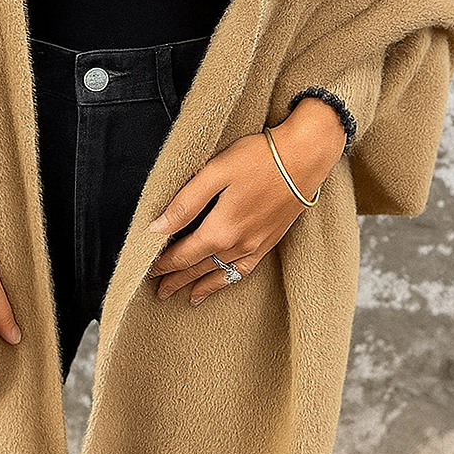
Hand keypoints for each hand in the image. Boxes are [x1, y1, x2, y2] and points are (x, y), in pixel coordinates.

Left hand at [147, 98, 346, 305]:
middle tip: (159, 291)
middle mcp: (238, 244)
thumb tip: (156, 228)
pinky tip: (224, 282)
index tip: (148, 271)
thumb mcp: (214, 173)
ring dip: (201, 286)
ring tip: (187, 298)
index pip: (183, 255)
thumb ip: (185, 203)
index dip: (163, 264)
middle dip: (177, 280)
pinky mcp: (271, 240)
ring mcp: (257, 245)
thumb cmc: (259, 157)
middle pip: (199, 268)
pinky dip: (230, 280)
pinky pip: (245, 270)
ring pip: (222, 274)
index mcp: (221, 229)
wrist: (306, 155)